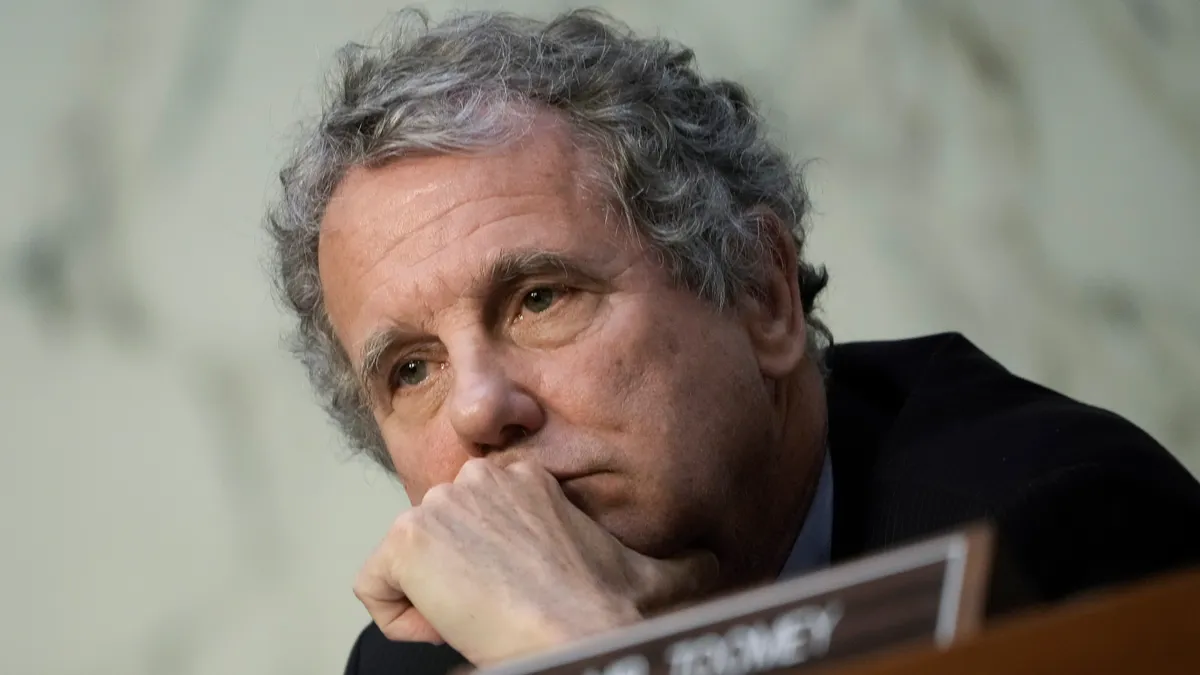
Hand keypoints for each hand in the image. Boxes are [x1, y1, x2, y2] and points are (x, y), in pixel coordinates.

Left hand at [353, 458, 718, 665]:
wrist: (582, 633)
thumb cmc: (615, 611)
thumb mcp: (661, 572)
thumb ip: (684, 556)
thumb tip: (716, 560)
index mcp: (526, 476)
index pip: (474, 524)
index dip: (493, 571)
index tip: (522, 598)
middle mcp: (478, 476)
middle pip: (439, 540)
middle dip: (459, 581)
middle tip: (500, 612)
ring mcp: (439, 504)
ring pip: (407, 564)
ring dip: (436, 602)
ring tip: (483, 619)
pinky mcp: (407, 539)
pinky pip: (374, 588)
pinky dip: (403, 621)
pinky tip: (449, 628)